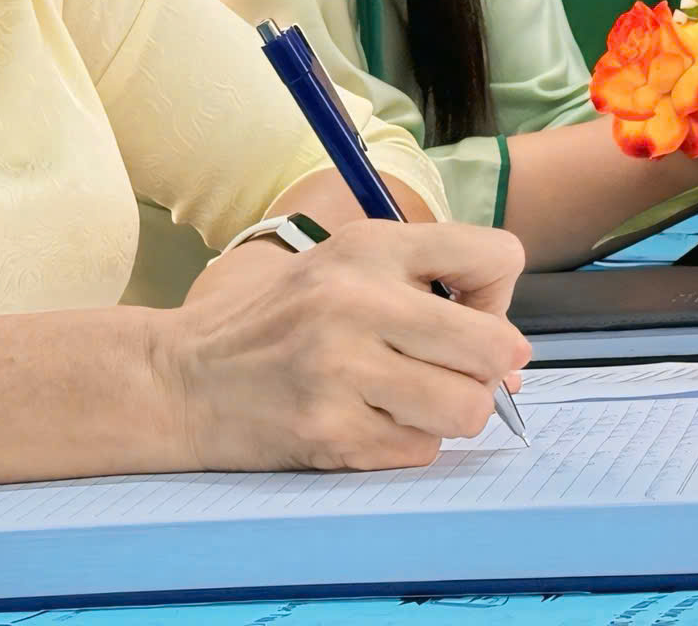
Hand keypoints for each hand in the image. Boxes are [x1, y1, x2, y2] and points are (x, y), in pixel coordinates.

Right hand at [148, 219, 528, 472]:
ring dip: (451, 414)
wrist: (183, 378)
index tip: (466, 314)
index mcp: (369, 246)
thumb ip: (428, 292)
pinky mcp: (332, 432)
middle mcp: (358, 301)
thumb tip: (514, 367)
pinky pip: (420, 450)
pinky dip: (407, 443)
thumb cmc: (276, 323)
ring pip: (467, 409)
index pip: (498, 257)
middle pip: (497, 347)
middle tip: (452, 373)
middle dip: (490, 372)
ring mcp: (343, 370)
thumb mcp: (343, 268)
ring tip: (408, 400)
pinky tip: (366, 422)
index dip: (497, 297)